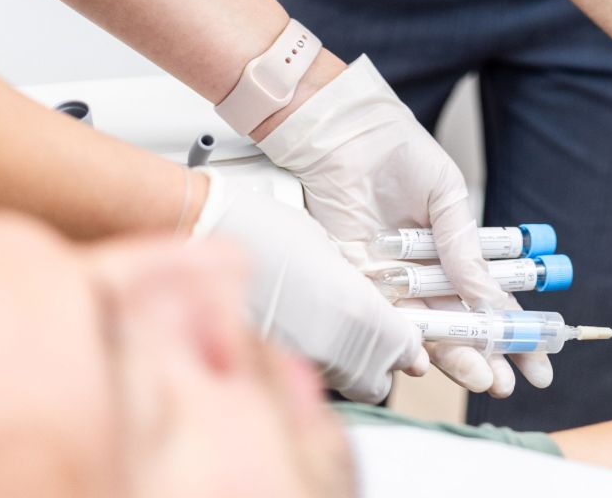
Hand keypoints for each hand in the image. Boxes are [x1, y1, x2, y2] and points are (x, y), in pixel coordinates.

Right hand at [191, 169, 426, 402]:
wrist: (204, 233)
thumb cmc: (261, 229)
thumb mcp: (327, 249)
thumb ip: (359, 287)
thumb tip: (379, 310)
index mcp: (352, 310)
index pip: (403, 348)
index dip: (407, 343)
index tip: (408, 337)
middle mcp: (327, 346)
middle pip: (376, 379)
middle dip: (380, 363)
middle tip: (375, 337)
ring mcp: (295, 362)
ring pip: (342, 383)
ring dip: (347, 366)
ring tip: (332, 332)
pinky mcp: (266, 369)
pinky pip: (305, 377)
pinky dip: (310, 365)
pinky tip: (302, 338)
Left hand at [256, 55, 550, 396]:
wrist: (348, 136)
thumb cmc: (401, 154)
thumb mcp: (447, 196)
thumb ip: (464, 246)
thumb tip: (489, 296)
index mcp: (453, 252)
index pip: (490, 300)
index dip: (515, 332)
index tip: (540, 362)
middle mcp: (424, 274)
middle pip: (460, 325)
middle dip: (487, 357)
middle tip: (508, 384)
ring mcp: (392, 281)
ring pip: (428, 331)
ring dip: (454, 358)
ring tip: (481, 379)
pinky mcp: (356, 281)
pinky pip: (383, 320)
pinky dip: (403, 343)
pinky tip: (424, 361)